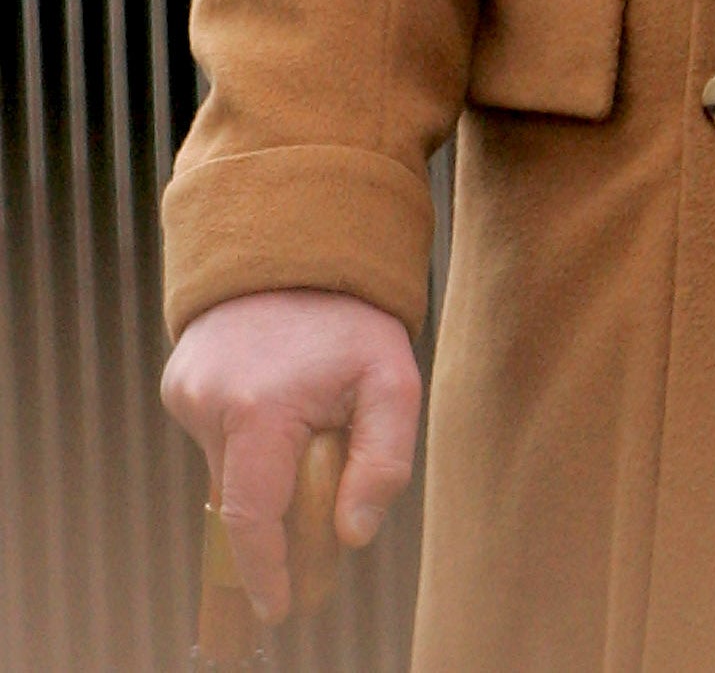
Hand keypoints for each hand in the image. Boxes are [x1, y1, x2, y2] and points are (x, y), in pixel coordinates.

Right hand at [162, 289, 421, 624]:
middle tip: (322, 524)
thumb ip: (383, 461)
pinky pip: (218, 436)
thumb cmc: (354, 318)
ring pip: (230, 469)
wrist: (301, 246)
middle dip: (279, 523)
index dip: (266, 571)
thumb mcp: (394, 381)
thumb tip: (353, 536)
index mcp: (258, 409)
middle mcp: (208, 404)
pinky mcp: (180, 385)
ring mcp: (187, 394)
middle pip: (242, 499)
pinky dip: (251, 440)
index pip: (251, 517)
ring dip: (269, 469)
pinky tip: (284, 398)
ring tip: (314, 421)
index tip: (281, 608)